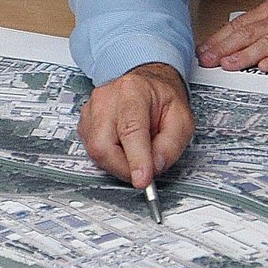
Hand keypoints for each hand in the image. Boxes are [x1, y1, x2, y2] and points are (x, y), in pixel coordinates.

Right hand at [79, 63, 192, 188]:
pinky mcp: (84, 123)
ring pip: (95, 152)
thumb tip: (155, 167)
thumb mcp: (182, 120)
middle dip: (123, 168)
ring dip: (118, 163)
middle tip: (142, 172)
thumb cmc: (162, 101)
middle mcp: (106, 98)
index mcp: (134, 90)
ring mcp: (91, 110)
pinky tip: (123, 148)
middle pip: (103, 145)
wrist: (147, 87)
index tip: (142, 179)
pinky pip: (92, 151)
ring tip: (136, 152)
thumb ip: (171, 146)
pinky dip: (110, 158)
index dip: (136, 159)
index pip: (131, 129)